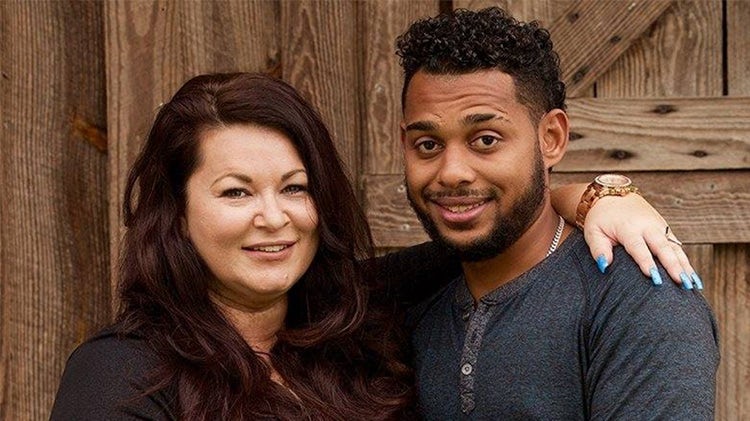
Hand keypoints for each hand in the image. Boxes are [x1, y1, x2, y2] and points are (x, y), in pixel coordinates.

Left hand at [583, 194, 700, 288]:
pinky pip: (678, 247)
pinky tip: (694, 279)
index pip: (639, 247)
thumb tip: (604, 265)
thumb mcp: (592, 231)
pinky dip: (687, 262)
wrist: (612, 195)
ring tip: (693, 284)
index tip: (654, 277)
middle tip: (682, 282)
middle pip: (663, 247)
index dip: (646, 262)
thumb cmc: (601, 218)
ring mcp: (659, 227)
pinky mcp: (666, 230)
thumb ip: (598, 248)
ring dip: (685, 265)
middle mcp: (647, 226)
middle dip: (673, 265)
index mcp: (628, 227)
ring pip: (675, 248)